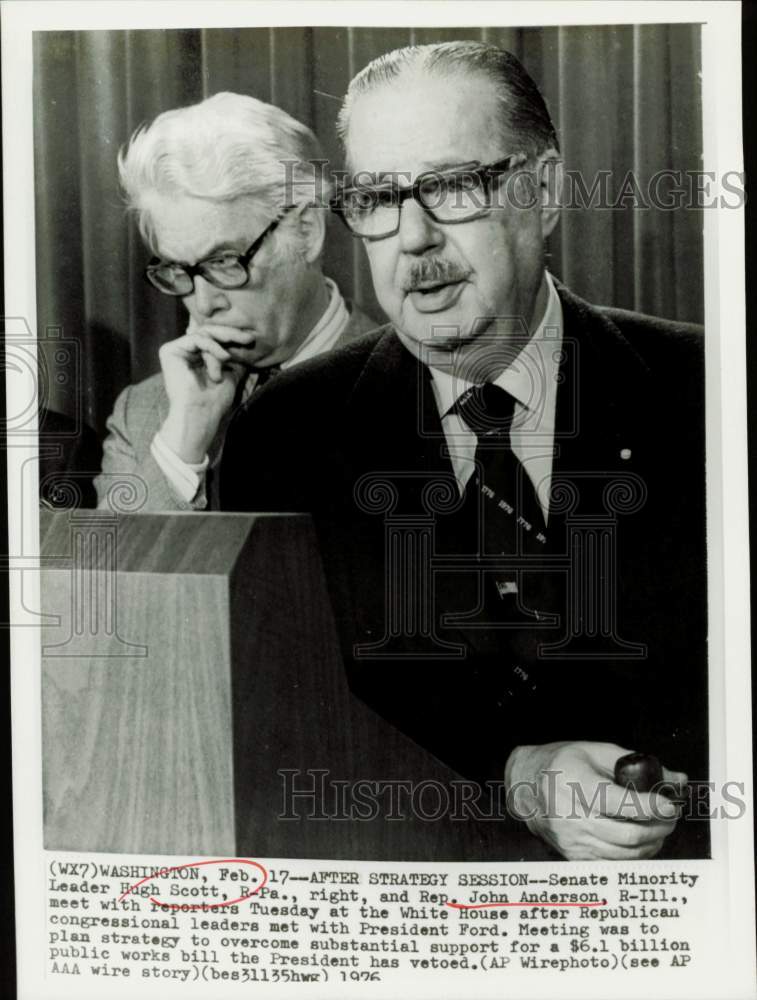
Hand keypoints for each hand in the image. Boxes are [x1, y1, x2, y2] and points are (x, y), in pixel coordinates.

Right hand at [159, 318, 251, 462]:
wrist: (201, 415)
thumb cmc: (215, 400)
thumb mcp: (231, 372)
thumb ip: (234, 355)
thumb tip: (247, 339)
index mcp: (195, 357)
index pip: (214, 338)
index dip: (232, 336)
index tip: (251, 340)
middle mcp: (183, 352)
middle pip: (209, 332)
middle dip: (231, 334)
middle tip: (248, 338)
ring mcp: (175, 351)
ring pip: (204, 334)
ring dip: (220, 348)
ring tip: (228, 360)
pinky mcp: (169, 351)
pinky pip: (197, 339)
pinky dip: (212, 348)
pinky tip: (223, 358)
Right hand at [507, 741, 686, 859]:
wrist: (526, 786)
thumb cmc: (563, 764)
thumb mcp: (596, 752)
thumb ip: (636, 764)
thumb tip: (676, 778)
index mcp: (573, 782)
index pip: (618, 802)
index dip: (649, 805)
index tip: (670, 803)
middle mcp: (569, 815)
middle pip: (627, 834)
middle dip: (658, 826)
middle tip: (671, 815)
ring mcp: (571, 840)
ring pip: (624, 853)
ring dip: (652, 842)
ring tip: (660, 825)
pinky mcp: (574, 856)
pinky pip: (614, 863)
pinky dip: (635, 854)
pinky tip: (643, 839)